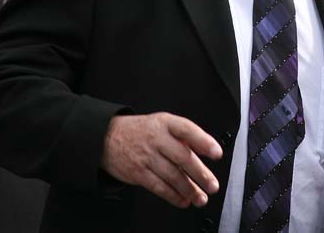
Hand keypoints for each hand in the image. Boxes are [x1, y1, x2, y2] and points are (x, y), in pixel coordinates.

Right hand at [101, 113, 222, 207]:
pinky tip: (183, 200)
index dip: (204, 141)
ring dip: (189, 189)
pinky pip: (159, 187)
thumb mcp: (161, 123)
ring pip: (172, 175)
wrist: (106, 137)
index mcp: (165, 123)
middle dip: (200, 173)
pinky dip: (173, 196)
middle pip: (182, 157)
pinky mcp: (138, 173)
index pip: (187, 130)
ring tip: (201, 198)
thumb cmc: (141, 131)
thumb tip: (205, 149)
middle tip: (213, 185)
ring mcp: (146, 156)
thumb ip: (182, 135)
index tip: (217, 153)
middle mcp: (156, 139)